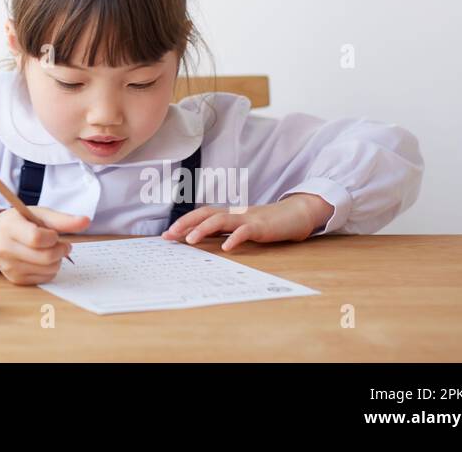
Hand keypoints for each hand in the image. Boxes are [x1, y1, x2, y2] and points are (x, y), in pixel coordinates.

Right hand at [0, 206, 89, 284]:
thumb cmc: (21, 222)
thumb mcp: (38, 214)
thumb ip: (62, 220)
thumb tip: (86, 221)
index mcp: (9, 227)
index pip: (36, 238)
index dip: (53, 238)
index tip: (55, 234)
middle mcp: (5, 249)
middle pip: (45, 257)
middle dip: (61, 250)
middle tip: (63, 244)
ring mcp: (9, 267)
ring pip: (48, 270)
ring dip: (57, 260)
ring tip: (51, 250)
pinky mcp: (15, 279)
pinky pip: (44, 278)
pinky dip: (50, 269)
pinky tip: (43, 260)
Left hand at [161, 193, 334, 251]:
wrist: (295, 215)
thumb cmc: (266, 223)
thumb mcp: (241, 227)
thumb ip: (224, 232)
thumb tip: (201, 241)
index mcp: (228, 214)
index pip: (200, 215)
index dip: (183, 222)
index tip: (166, 235)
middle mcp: (234, 214)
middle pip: (205, 213)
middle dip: (185, 223)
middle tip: (169, 236)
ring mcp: (247, 218)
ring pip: (220, 220)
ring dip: (203, 229)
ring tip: (190, 240)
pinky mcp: (261, 227)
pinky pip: (245, 231)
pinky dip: (235, 238)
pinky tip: (227, 248)